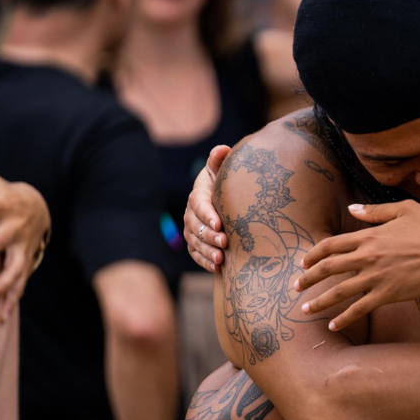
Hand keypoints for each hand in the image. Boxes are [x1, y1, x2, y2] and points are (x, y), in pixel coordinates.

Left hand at [0, 152, 50, 319]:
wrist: (37, 210)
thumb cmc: (2, 194)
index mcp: (3, 206)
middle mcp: (14, 229)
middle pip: (0, 240)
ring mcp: (22, 249)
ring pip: (13, 268)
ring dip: (1, 283)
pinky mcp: (25, 264)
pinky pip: (20, 285)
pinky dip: (12, 301)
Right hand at [184, 145, 230, 271]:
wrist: (228, 198)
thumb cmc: (227, 182)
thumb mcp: (224, 170)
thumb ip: (220, 161)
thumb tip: (222, 150)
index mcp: (198, 195)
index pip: (199, 205)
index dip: (208, 215)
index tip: (220, 224)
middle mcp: (191, 213)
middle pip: (196, 227)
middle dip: (209, 236)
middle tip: (225, 242)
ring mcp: (192, 230)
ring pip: (195, 243)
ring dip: (208, 252)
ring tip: (222, 259)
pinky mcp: (196, 243)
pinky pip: (196, 254)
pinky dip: (205, 262)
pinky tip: (218, 268)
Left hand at [295, 200, 419, 331]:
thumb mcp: (404, 210)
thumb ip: (374, 211)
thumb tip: (351, 209)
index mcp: (369, 235)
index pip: (331, 245)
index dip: (313, 254)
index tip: (303, 263)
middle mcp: (367, 256)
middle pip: (328, 268)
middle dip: (307, 279)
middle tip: (295, 287)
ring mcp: (376, 276)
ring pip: (338, 292)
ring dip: (318, 302)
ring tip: (304, 310)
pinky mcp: (388, 294)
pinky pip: (359, 309)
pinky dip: (344, 318)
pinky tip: (333, 326)